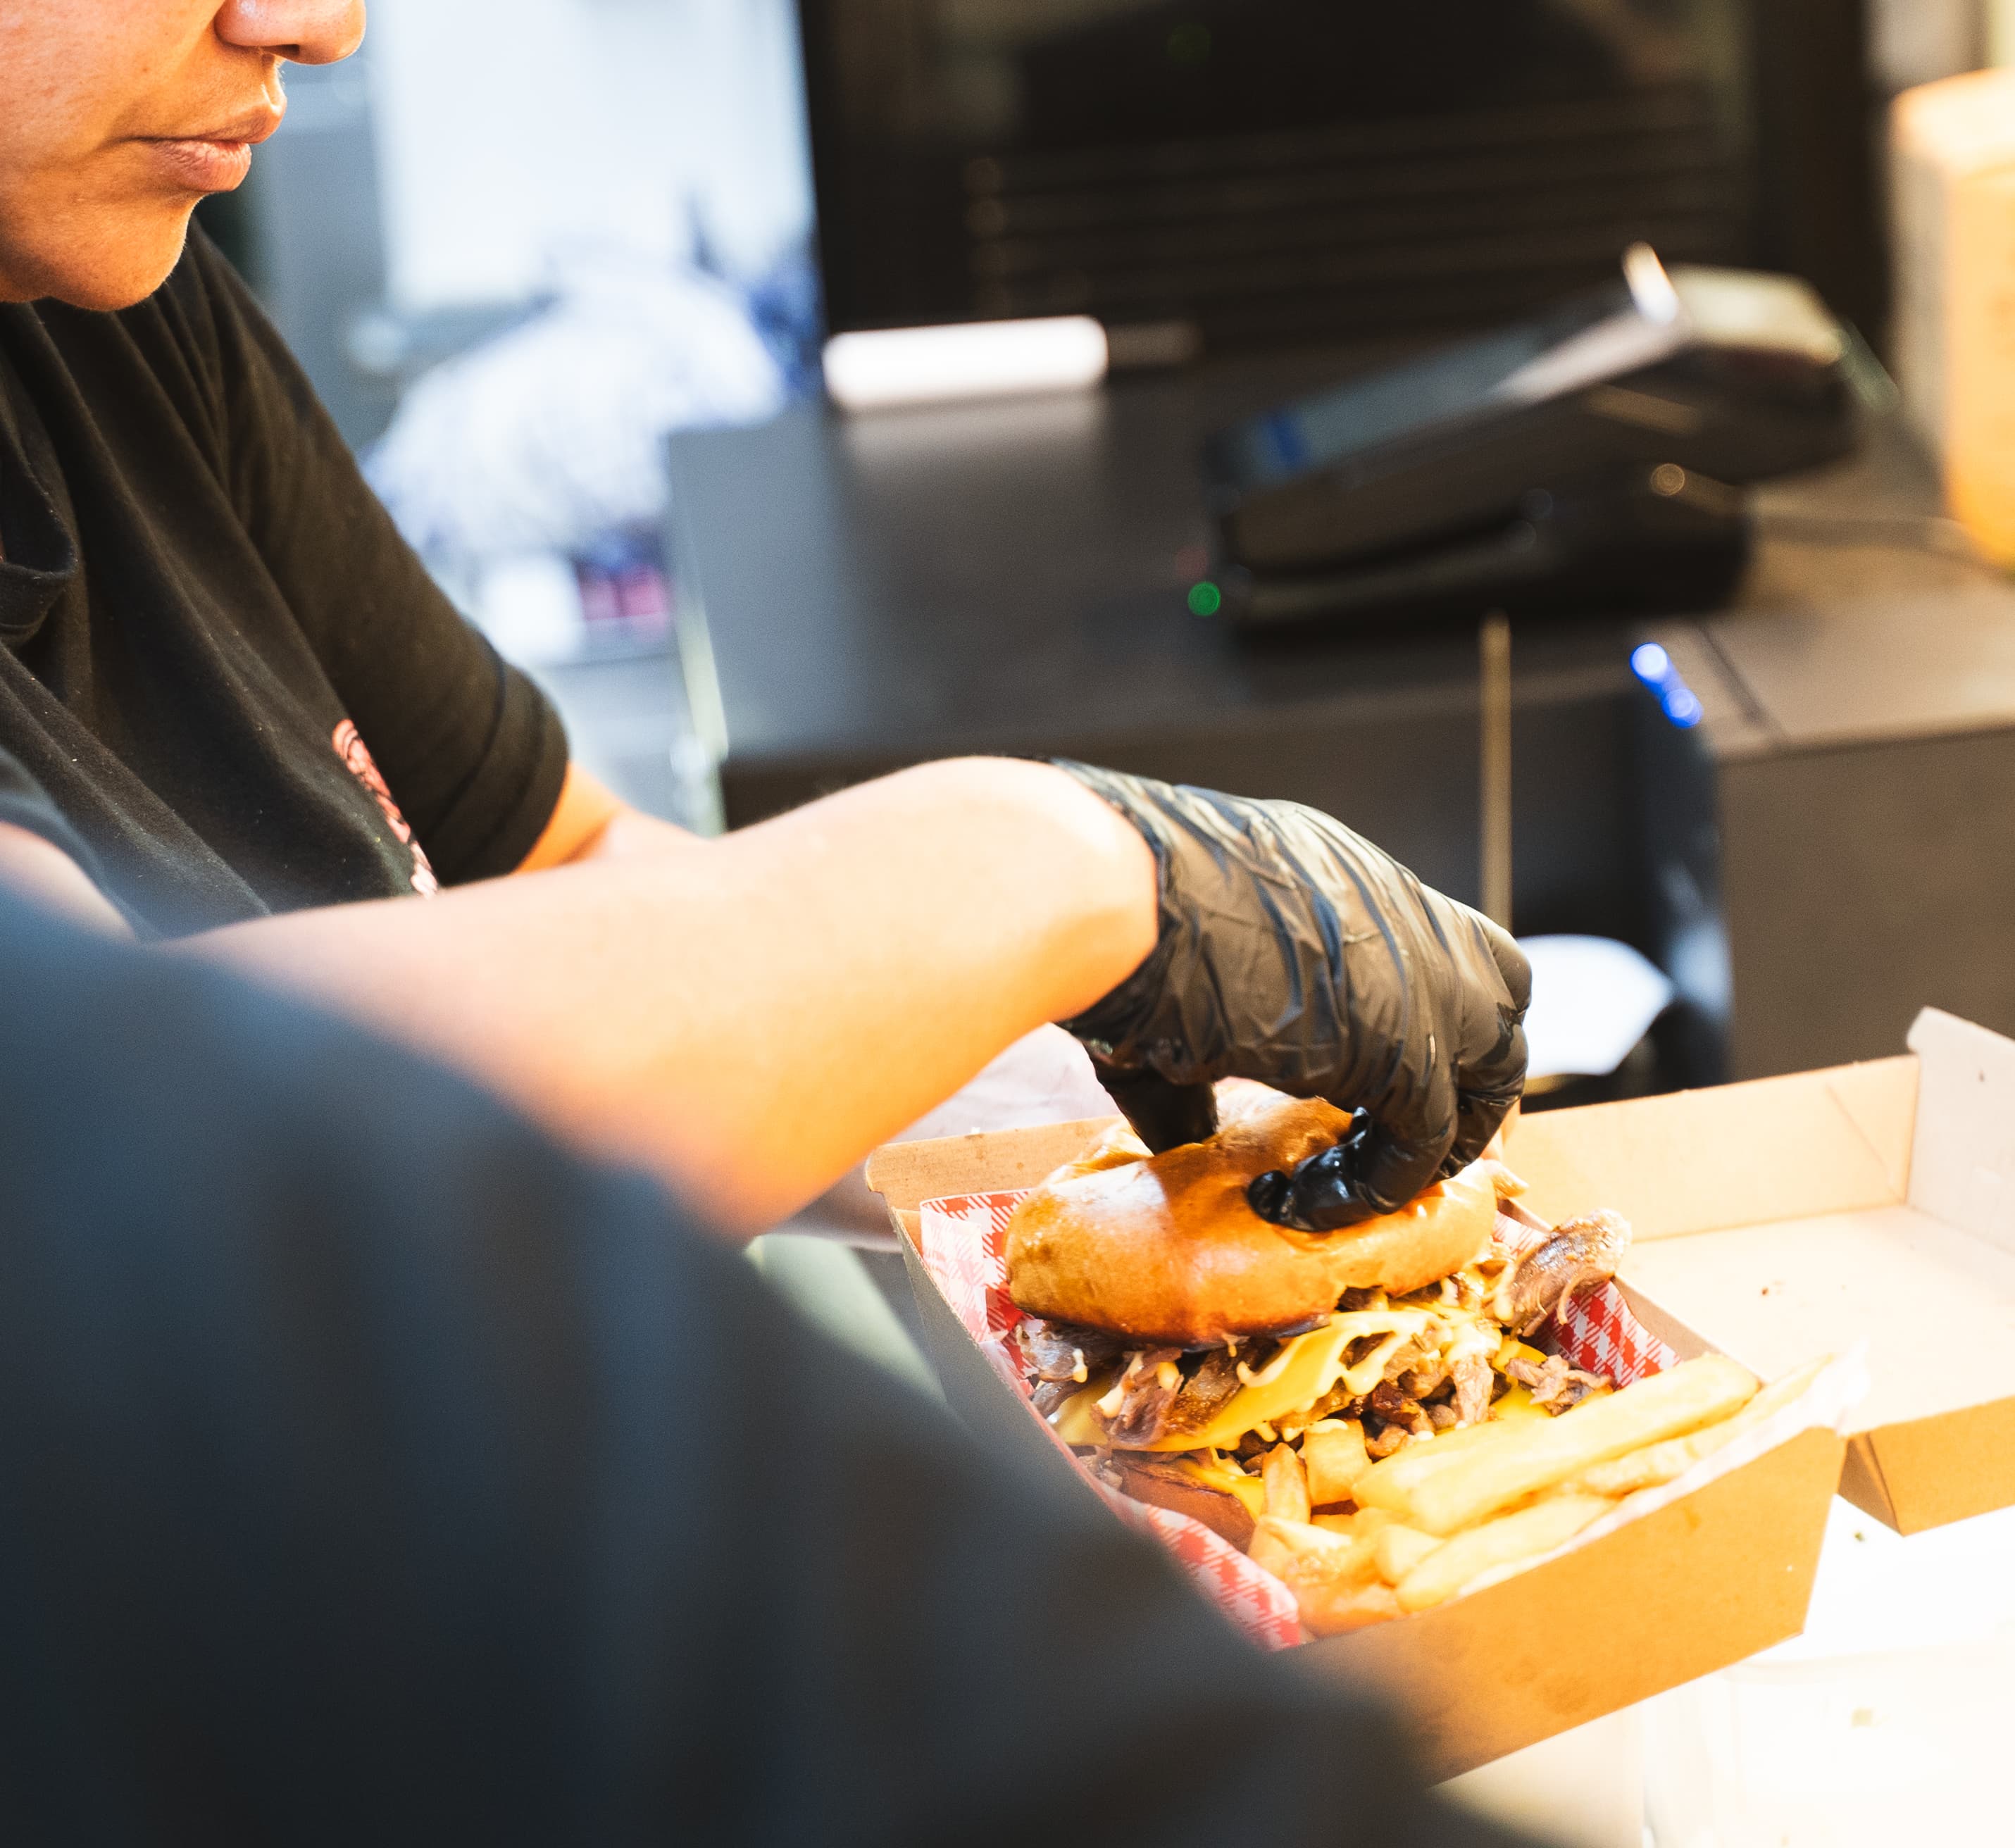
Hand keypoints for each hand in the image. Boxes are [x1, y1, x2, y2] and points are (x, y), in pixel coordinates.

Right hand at [1054, 764, 1529, 1228]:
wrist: (1118, 898)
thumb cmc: (1118, 919)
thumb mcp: (1181, 981)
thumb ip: (1206, 1060)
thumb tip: (1185, 1137)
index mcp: (1347, 883)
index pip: (1432, 943)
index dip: (1426, 1014)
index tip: (1382, 1078)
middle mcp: (1400, 914)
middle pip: (1499, 990)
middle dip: (1472, 1069)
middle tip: (1421, 1137)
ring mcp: (1418, 974)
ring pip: (1498, 1062)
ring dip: (1448, 1130)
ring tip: (1371, 1178)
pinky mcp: (1406, 1042)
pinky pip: (1430, 1137)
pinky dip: (1380, 1183)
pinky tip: (1305, 1201)